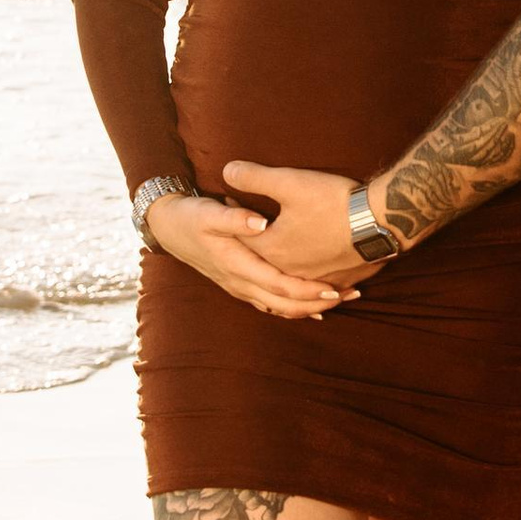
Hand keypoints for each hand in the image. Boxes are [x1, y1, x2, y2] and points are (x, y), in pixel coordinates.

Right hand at [145, 188, 356, 319]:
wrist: (169, 228)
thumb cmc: (192, 217)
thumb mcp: (209, 212)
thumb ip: (235, 216)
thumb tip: (261, 222)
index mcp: (237, 266)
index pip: (279, 285)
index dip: (307, 289)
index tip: (334, 287)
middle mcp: (240, 283)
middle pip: (284, 303)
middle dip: (318, 302)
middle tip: (350, 295)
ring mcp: (240, 287)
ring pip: (279, 307)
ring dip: (309, 306)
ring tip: (342, 299)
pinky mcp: (241, 285)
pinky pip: (271, 303)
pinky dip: (294, 306)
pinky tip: (314, 305)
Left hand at [219, 162, 378, 284]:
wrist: (382, 222)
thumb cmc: (333, 202)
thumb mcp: (289, 183)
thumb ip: (254, 178)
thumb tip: (226, 171)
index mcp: (272, 250)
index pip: (241, 237)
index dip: (232, 218)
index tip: (230, 200)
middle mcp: (290, 271)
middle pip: (263, 260)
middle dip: (254, 241)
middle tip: (250, 224)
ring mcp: (316, 279)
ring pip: (289, 276)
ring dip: (280, 262)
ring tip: (279, 248)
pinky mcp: (339, 280)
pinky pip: (316, 283)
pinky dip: (308, 274)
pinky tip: (312, 265)